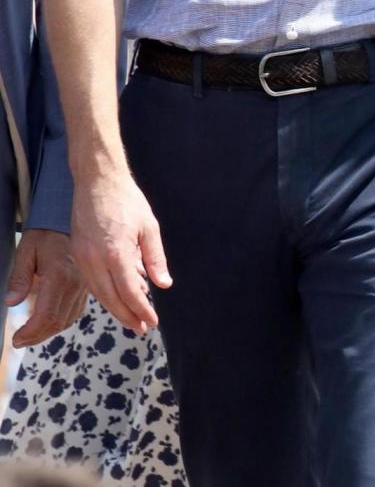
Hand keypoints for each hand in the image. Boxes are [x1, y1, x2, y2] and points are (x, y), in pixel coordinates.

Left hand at [5, 228, 86, 347]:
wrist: (65, 223)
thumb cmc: (44, 236)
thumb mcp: (26, 251)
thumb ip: (19, 278)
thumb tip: (11, 302)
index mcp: (60, 275)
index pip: (46, 315)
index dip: (30, 332)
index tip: (16, 339)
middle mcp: (75, 284)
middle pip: (57, 322)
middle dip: (36, 336)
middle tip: (20, 340)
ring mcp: (83, 287)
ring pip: (67, 321)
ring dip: (48, 332)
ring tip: (31, 334)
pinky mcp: (86, 289)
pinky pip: (75, 313)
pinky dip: (60, 323)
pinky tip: (48, 322)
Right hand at [70, 169, 170, 333]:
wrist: (98, 180)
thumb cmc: (127, 200)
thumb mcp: (149, 226)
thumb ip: (155, 258)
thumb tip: (163, 285)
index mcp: (116, 252)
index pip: (129, 292)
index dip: (141, 310)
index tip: (152, 322)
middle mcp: (94, 259)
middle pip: (111, 298)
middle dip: (127, 316)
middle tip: (141, 328)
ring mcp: (82, 256)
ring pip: (98, 293)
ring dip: (114, 308)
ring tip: (131, 318)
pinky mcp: (76, 252)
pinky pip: (89, 281)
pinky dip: (103, 293)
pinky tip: (115, 297)